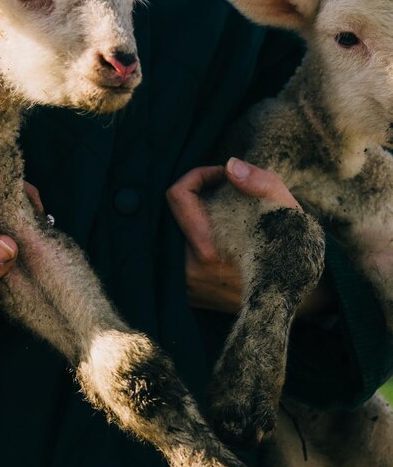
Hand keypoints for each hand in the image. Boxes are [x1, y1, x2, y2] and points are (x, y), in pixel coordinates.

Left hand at [166, 158, 329, 315]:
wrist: (294, 301)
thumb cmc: (294, 253)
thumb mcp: (289, 213)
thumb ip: (261, 184)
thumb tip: (229, 165)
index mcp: (208, 250)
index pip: (177, 197)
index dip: (198, 176)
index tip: (222, 177)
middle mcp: (189, 271)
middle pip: (173, 215)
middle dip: (198, 198)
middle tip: (226, 197)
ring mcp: (185, 285)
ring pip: (175, 234)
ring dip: (196, 219)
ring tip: (227, 220)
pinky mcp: (187, 294)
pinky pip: (179, 256)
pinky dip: (195, 241)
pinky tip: (222, 241)